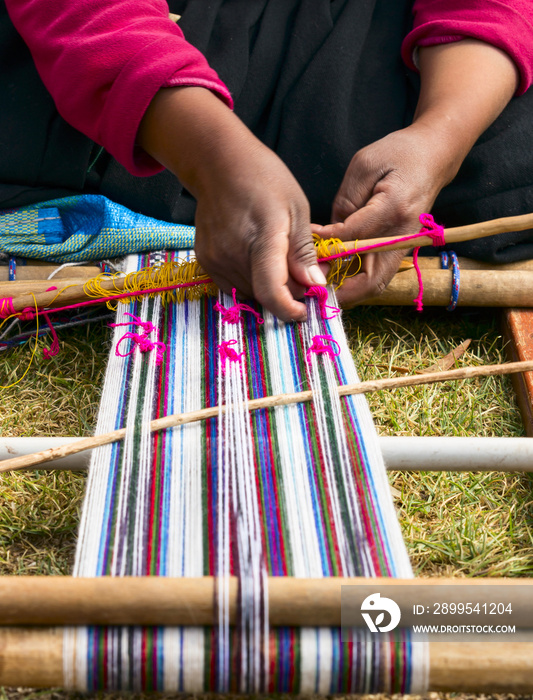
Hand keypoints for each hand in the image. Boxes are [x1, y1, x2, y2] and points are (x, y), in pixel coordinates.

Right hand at [193, 135, 325, 321]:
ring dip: (269, 286)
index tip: (304, 311)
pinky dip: (251, 281)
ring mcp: (215, 259)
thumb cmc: (263, 179)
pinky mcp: (205, 261)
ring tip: (279, 259)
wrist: (218, 164)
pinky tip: (257, 258)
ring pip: (250, 293)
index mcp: (262, 238)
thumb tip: (315, 285)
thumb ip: (304, 251)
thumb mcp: (297, 208)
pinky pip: (234, 286)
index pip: (272, 292)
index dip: (290, 310)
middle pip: (265, 295)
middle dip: (289, 292)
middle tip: (303, 270)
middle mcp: (233, 254)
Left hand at [315, 123, 456, 307]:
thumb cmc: (399, 154)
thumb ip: (345, 202)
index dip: (326, 245)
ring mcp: (405, 246)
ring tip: (320, 282)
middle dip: (339, 290)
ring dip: (347, 290)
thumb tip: (328, 235)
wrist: (435, 155)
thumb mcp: (364, 165)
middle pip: (371, 281)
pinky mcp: (401, 249)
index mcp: (393, 209)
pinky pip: (378, 275)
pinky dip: (356, 281)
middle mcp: (402, 235)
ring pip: (375, 285)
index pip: (352, 239)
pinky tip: (334, 273)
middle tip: (313, 284)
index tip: (307, 241)